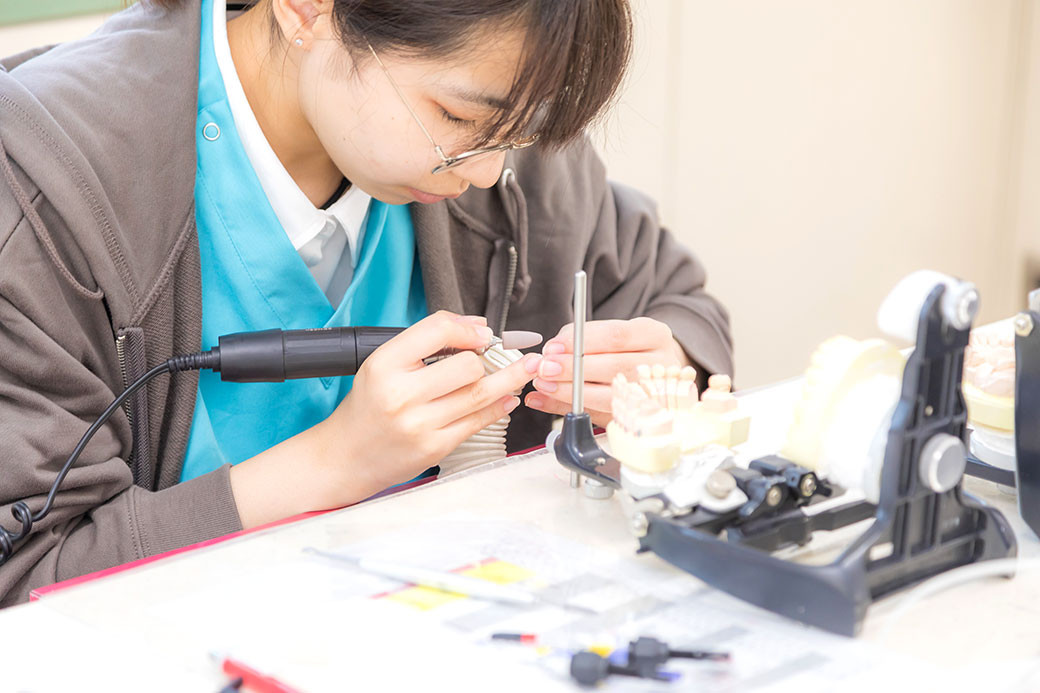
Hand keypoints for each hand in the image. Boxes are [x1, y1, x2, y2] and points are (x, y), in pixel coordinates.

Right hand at [231, 311, 540, 526]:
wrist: (346, 456)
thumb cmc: (369, 406)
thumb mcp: (383, 365)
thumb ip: (425, 343)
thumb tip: (476, 327)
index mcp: (384, 365)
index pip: (436, 331)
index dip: (468, 328)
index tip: (483, 332)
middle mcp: (400, 394)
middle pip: (467, 365)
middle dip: (487, 358)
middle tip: (496, 356)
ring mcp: (419, 425)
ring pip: (480, 394)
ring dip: (510, 379)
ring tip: (527, 368)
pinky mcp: (434, 448)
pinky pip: (477, 421)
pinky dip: (498, 407)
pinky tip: (507, 398)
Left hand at [525, 317, 690, 427]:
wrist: (658, 378)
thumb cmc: (630, 354)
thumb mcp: (612, 338)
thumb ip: (579, 342)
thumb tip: (547, 354)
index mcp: (655, 336)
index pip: (616, 335)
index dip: (580, 342)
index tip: (553, 347)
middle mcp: (661, 366)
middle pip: (615, 366)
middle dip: (573, 368)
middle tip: (545, 368)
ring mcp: (656, 396)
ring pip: (611, 395)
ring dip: (571, 392)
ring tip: (546, 386)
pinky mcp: (643, 419)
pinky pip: (605, 416)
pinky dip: (576, 410)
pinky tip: (556, 404)